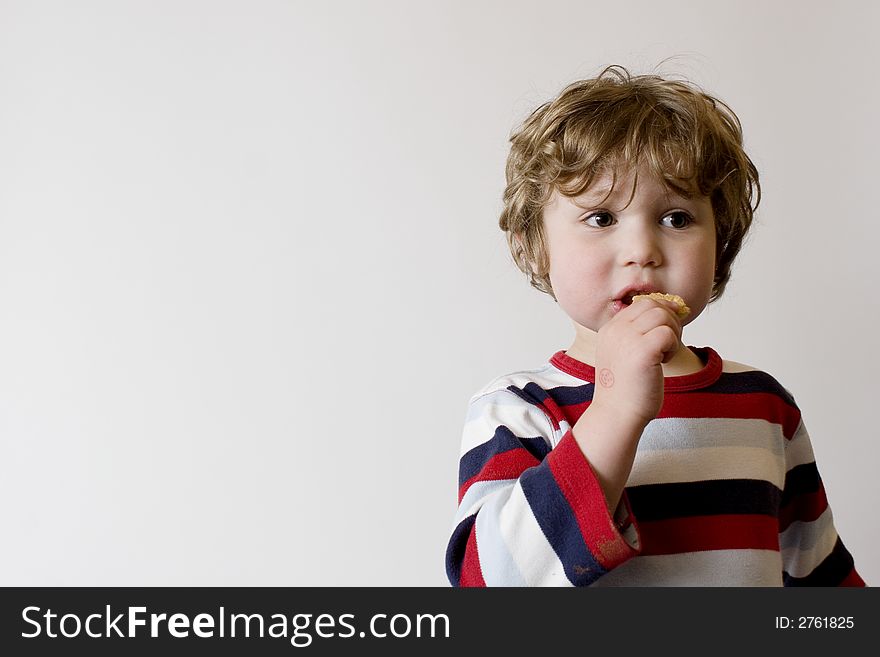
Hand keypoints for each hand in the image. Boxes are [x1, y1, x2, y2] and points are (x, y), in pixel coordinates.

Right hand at [591, 297, 683, 427]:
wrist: (617, 414)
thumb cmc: (627, 389)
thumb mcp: (625, 353)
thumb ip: (638, 332)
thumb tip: (673, 309)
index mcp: (610, 329)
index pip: (641, 303)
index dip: (661, 310)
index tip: (670, 327)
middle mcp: (616, 330)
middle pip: (653, 305)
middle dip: (670, 320)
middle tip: (668, 344)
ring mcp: (627, 339)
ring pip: (662, 315)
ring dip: (672, 333)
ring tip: (664, 354)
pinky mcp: (642, 351)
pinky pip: (668, 333)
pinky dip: (672, 346)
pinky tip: (664, 362)